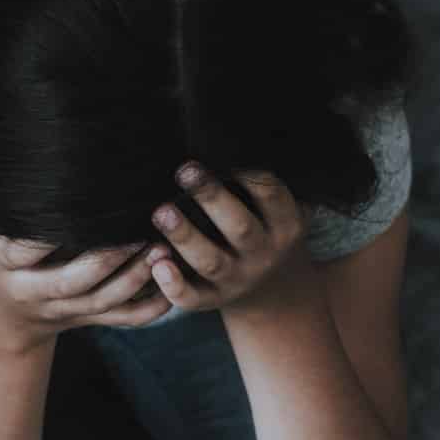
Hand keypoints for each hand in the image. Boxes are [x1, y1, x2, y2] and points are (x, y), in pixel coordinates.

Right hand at [0, 190, 176, 346]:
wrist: (3, 320)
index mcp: (6, 266)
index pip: (24, 252)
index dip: (46, 239)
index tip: (74, 213)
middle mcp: (35, 292)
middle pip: (74, 282)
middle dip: (108, 260)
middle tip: (139, 232)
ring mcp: (66, 310)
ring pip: (105, 301)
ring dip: (136, 278)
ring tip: (162, 249)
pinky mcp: (90, 320)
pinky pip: (124, 320)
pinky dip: (150, 308)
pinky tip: (172, 283)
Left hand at [146, 165, 312, 313]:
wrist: (273, 292)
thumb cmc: (265, 231)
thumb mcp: (278, 211)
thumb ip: (262, 186)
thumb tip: (235, 139)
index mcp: (284, 225)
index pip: (271, 195)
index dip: (249, 174)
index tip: (222, 153)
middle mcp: (262, 253)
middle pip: (239, 227)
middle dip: (212, 198)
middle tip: (184, 171)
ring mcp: (237, 280)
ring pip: (211, 261)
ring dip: (185, 237)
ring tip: (161, 213)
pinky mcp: (211, 300)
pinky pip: (192, 298)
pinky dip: (173, 285)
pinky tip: (156, 263)